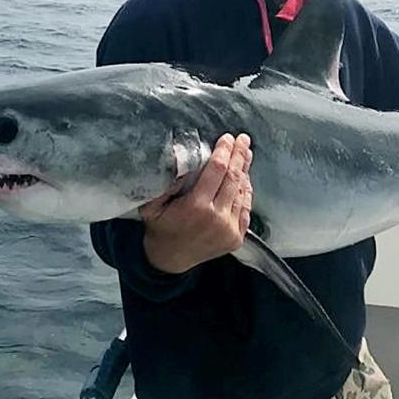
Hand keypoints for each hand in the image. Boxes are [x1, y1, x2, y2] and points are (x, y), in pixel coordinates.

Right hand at [140, 133, 252, 273]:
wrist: (170, 261)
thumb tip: (179, 159)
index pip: (217, 170)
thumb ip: (164, 184)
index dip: (224, 151)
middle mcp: (216, 218)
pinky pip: (246, 209)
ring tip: (246, 154)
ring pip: (242, 192)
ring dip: (245, 171)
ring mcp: (229, 229)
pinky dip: (247, 192)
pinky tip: (245, 178)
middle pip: (233, 178)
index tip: (228, 138)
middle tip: (243, 139)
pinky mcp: (236, 238)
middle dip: (239, 155)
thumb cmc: (160, 228)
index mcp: (196, 207)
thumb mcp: (152, 206)